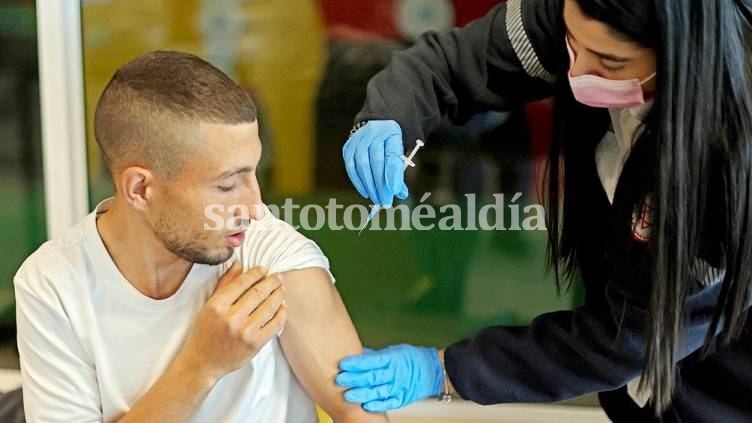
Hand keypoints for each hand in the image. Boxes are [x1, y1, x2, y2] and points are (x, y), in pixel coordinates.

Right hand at [180, 262, 286, 381]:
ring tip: (282, 290)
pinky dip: (281, 314)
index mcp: (217, 305)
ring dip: (279, 296)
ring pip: (269, 307)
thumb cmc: (206, 331)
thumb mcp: (210, 305)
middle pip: (258, 293)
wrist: (204, 362)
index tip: (264, 269)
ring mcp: (244, 332)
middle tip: (279, 277)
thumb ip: (225, 284)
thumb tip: (239, 264)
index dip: (256, 273)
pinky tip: (282, 308)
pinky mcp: (255, 344)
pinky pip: (275, 324)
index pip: (242, 282)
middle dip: (272, 282)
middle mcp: (231, 318)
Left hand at [336, 344, 442, 411]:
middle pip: (372, 377)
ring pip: (378, 392)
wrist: (434, 371)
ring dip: (362, 394)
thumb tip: (356, 353)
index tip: (342, 363)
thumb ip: (376, 355)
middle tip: (340, 378)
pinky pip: (389, 403)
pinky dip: (378, 405)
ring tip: (348, 395)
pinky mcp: (402, 398)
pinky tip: (366, 406)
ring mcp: (399, 387)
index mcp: (392, 359)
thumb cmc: (412, 358)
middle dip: (354, 378)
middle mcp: (395, 373)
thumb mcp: (394, 351)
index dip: (356, 363)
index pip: (371, 361)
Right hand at [343, 120, 409, 206]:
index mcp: (390, 131)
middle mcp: (373, 131)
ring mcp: (357, 138)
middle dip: (380, 185)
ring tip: (377, 199)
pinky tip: (366, 192)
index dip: (393, 173)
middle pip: (376, 161)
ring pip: (361, 164)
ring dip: (369, 185)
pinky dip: (358, 182)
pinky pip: (351, 166)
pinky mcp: (347, 147)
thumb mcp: (399, 154)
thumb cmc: (390, 146)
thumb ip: (399, 173)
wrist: (375, 130)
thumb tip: (400, 194)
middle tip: (385, 202)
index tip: (395, 191)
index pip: (391, 154)